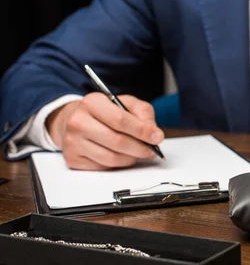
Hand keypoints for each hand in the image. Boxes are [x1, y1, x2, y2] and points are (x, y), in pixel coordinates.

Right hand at [46, 93, 164, 169]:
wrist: (75, 120)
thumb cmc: (106, 112)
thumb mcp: (126, 103)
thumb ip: (143, 114)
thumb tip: (154, 134)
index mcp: (92, 103)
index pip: (120, 120)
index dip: (142, 131)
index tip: (158, 137)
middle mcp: (78, 122)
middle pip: (117, 141)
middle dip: (140, 148)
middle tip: (152, 150)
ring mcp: (72, 142)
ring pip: (111, 158)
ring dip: (131, 158)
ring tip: (139, 153)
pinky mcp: (72, 159)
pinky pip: (103, 167)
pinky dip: (118, 164)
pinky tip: (122, 156)